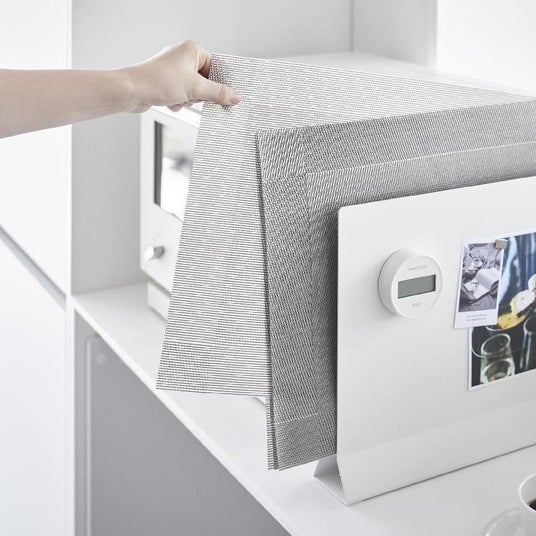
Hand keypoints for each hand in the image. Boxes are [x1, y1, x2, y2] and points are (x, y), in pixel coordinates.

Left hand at [121, 40, 240, 112]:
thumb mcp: (195, 89)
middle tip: (191, 96)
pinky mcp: (166, 82)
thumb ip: (218, 93)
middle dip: (198, 94)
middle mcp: (182, 57)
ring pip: (194, 91)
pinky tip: (170, 101)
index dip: (218, 84)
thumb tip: (236, 96)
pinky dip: (178, 102)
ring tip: (177, 98)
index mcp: (192, 50)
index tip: (223, 96)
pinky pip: (182, 95)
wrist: (132, 91)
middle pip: (205, 82)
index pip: (215, 68)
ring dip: (188, 100)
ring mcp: (174, 69)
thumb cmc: (158, 81)